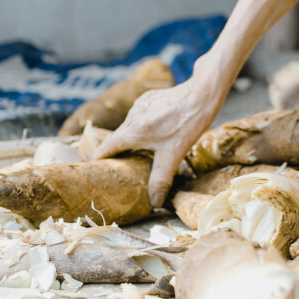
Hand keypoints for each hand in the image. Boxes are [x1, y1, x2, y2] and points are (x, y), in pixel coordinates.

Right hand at [96, 79, 221, 207]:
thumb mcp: (173, 156)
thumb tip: (154, 203)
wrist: (202, 94)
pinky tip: (156, 131)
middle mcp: (131, 116)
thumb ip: (160, 180)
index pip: (104, 147)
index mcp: (132, 131)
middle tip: (123, 166)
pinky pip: (139, 115)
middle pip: (116, 137)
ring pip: (129, 126)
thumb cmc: (187, 125)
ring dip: (132, 138)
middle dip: (118, 152)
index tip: (96, 170)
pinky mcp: (149, 97)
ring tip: (141, 151)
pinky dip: (142, 125)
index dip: (99, 160)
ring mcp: (140, 104)